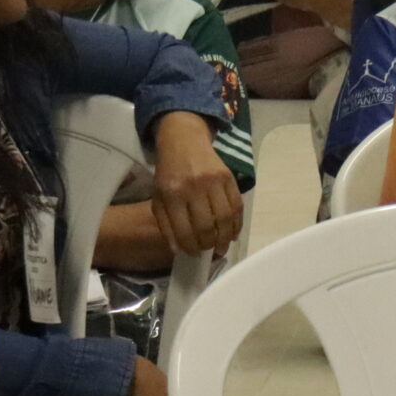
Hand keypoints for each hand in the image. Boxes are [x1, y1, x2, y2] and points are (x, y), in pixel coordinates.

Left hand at [149, 111, 242, 256]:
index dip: (190, 247)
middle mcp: (193, 188)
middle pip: (207, 226)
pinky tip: (232, 232)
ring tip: (222, 245)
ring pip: (225, 218)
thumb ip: (166, 224)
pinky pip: (237, 205)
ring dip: (225, 237)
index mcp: (172, 194)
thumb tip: (178, 249)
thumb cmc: (168, 172)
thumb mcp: (158, 197)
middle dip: (209, 244)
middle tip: (209, 250)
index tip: (194, 254)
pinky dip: (237, 223)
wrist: (184, 141)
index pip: (184, 230)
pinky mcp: (228, 177)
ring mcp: (213, 181)